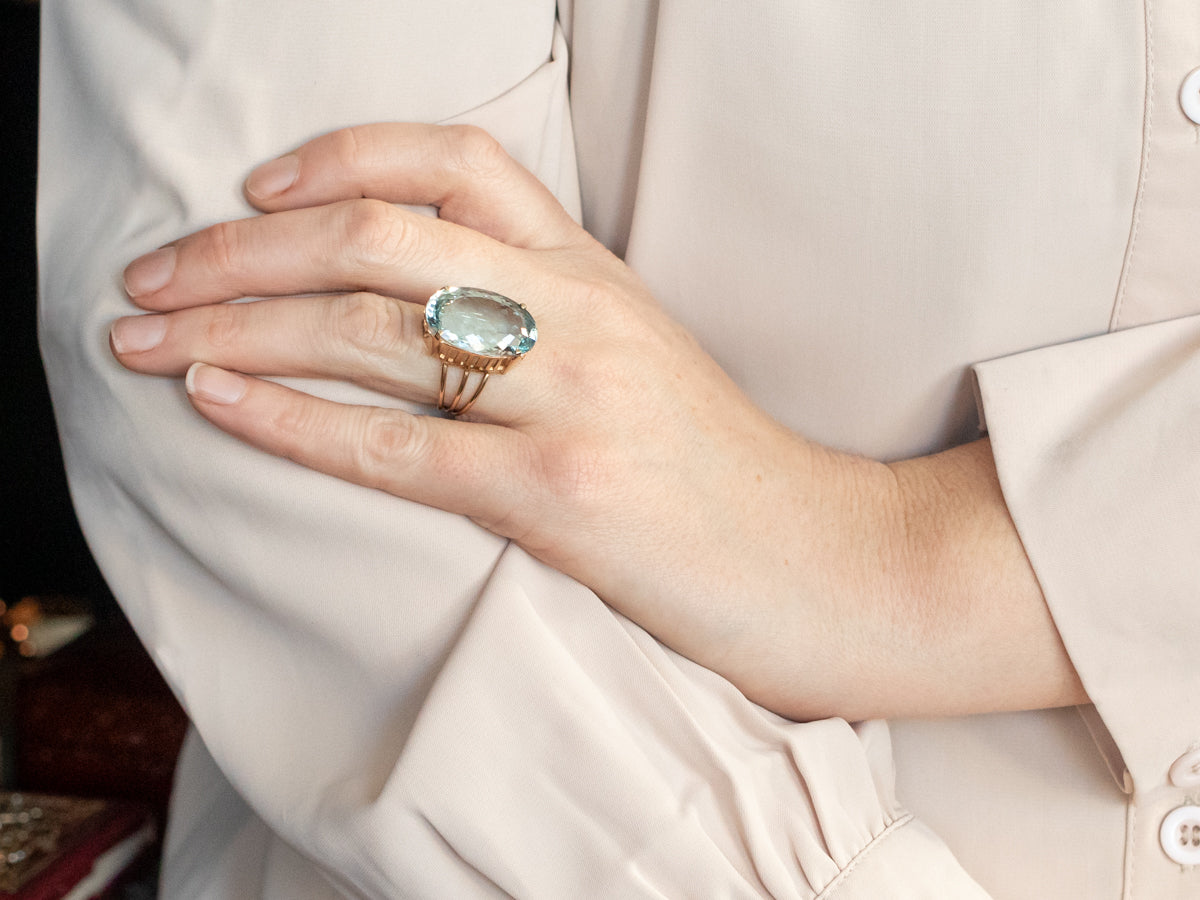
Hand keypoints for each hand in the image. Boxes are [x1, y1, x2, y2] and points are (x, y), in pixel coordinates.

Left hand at [111, 123, 1084, 719]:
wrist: (822, 560)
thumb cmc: (719, 469)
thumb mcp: (640, 355)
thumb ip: (548, 311)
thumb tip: (422, 303)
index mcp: (596, 272)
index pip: (457, 161)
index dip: (342, 156)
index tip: (258, 188)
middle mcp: (578, 314)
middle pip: (378, 238)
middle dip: (240, 249)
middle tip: (151, 275)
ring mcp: (570, 401)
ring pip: (369, 331)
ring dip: (234, 325)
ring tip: (143, 334)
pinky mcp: (558, 496)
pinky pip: (394, 447)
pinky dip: (288, 420)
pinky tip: (213, 402)